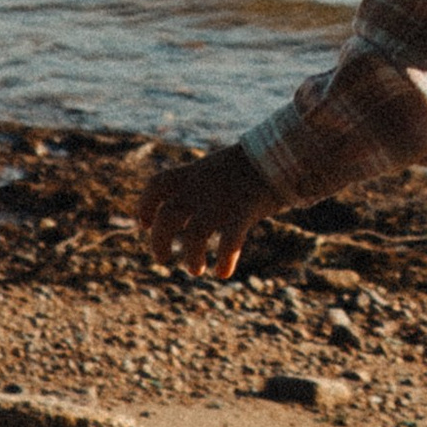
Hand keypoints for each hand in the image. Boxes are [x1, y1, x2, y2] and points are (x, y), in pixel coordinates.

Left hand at [138, 144, 267, 280]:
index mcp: (194, 173)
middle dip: (159, 241)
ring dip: (192, 257)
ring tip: (195, 270)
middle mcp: (202, 187)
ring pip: (195, 235)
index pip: (157, 185)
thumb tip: (195, 208)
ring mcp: (222, 201)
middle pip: (168, 216)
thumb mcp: (220, 168)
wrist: (283, 153)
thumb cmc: (254, 163)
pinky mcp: (244, 213)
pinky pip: (229, 243)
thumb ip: (203, 185)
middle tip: (162, 259)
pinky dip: (224, 261)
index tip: (143, 224)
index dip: (144, 206)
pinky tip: (224, 272)